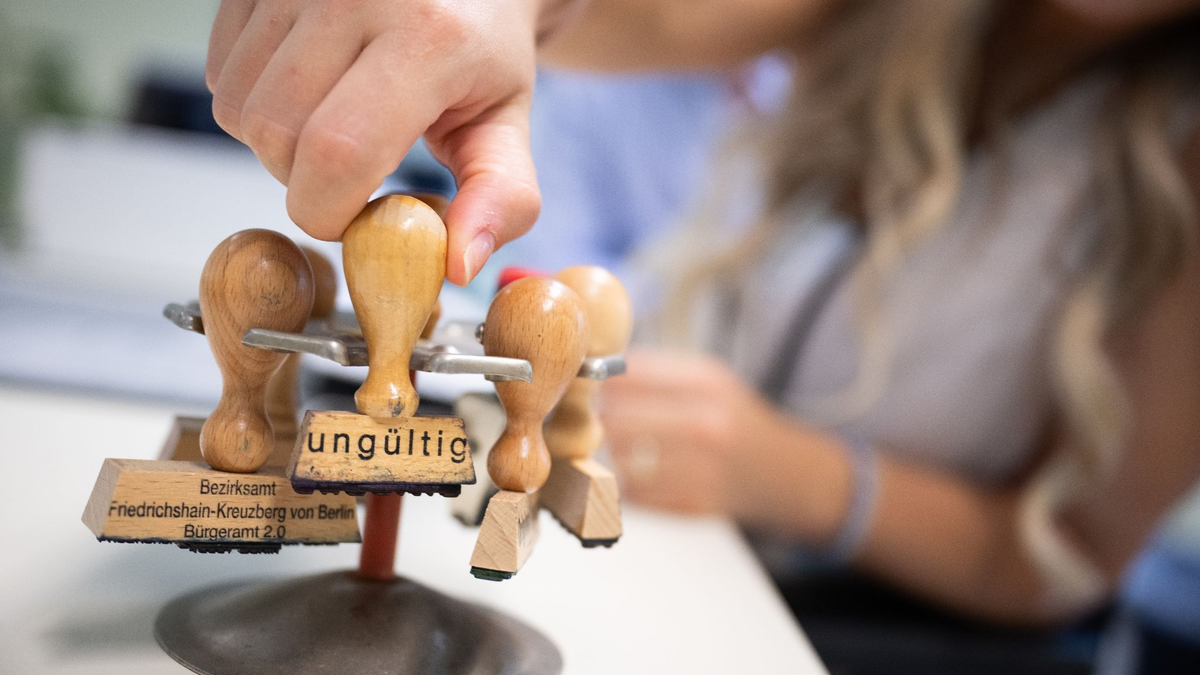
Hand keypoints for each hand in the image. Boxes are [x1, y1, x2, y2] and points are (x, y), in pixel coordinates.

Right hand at [206, 0, 542, 283]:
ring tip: (336, 125)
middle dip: (306, 184)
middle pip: (277, 137)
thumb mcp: (505, 123)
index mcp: (428, 35)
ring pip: (238, 111)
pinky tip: (309, 91)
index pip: (339, 151)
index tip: (359, 219)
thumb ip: (500, 199)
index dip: (331, 211)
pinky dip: (256, 105)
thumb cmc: (480, 48)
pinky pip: (221, 76)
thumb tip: (458, 266)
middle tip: (356, 171)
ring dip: (277, 146)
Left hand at [600, 348, 792, 516]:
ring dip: (611, 453)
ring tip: (618, 445)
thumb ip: (653, 370)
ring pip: (619, 459)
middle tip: (594, 417)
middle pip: (615, 419)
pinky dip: (628, 482)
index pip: (625, 376)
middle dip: (598, 417)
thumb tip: (591, 366)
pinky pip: (634, 493)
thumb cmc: (735, 419)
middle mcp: (706, 427)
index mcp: (706, 385)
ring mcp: (701, 470)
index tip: (589, 383)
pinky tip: (640, 472)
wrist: (784, 472)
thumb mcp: (708, 378)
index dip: (598, 380)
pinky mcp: (693, 505)